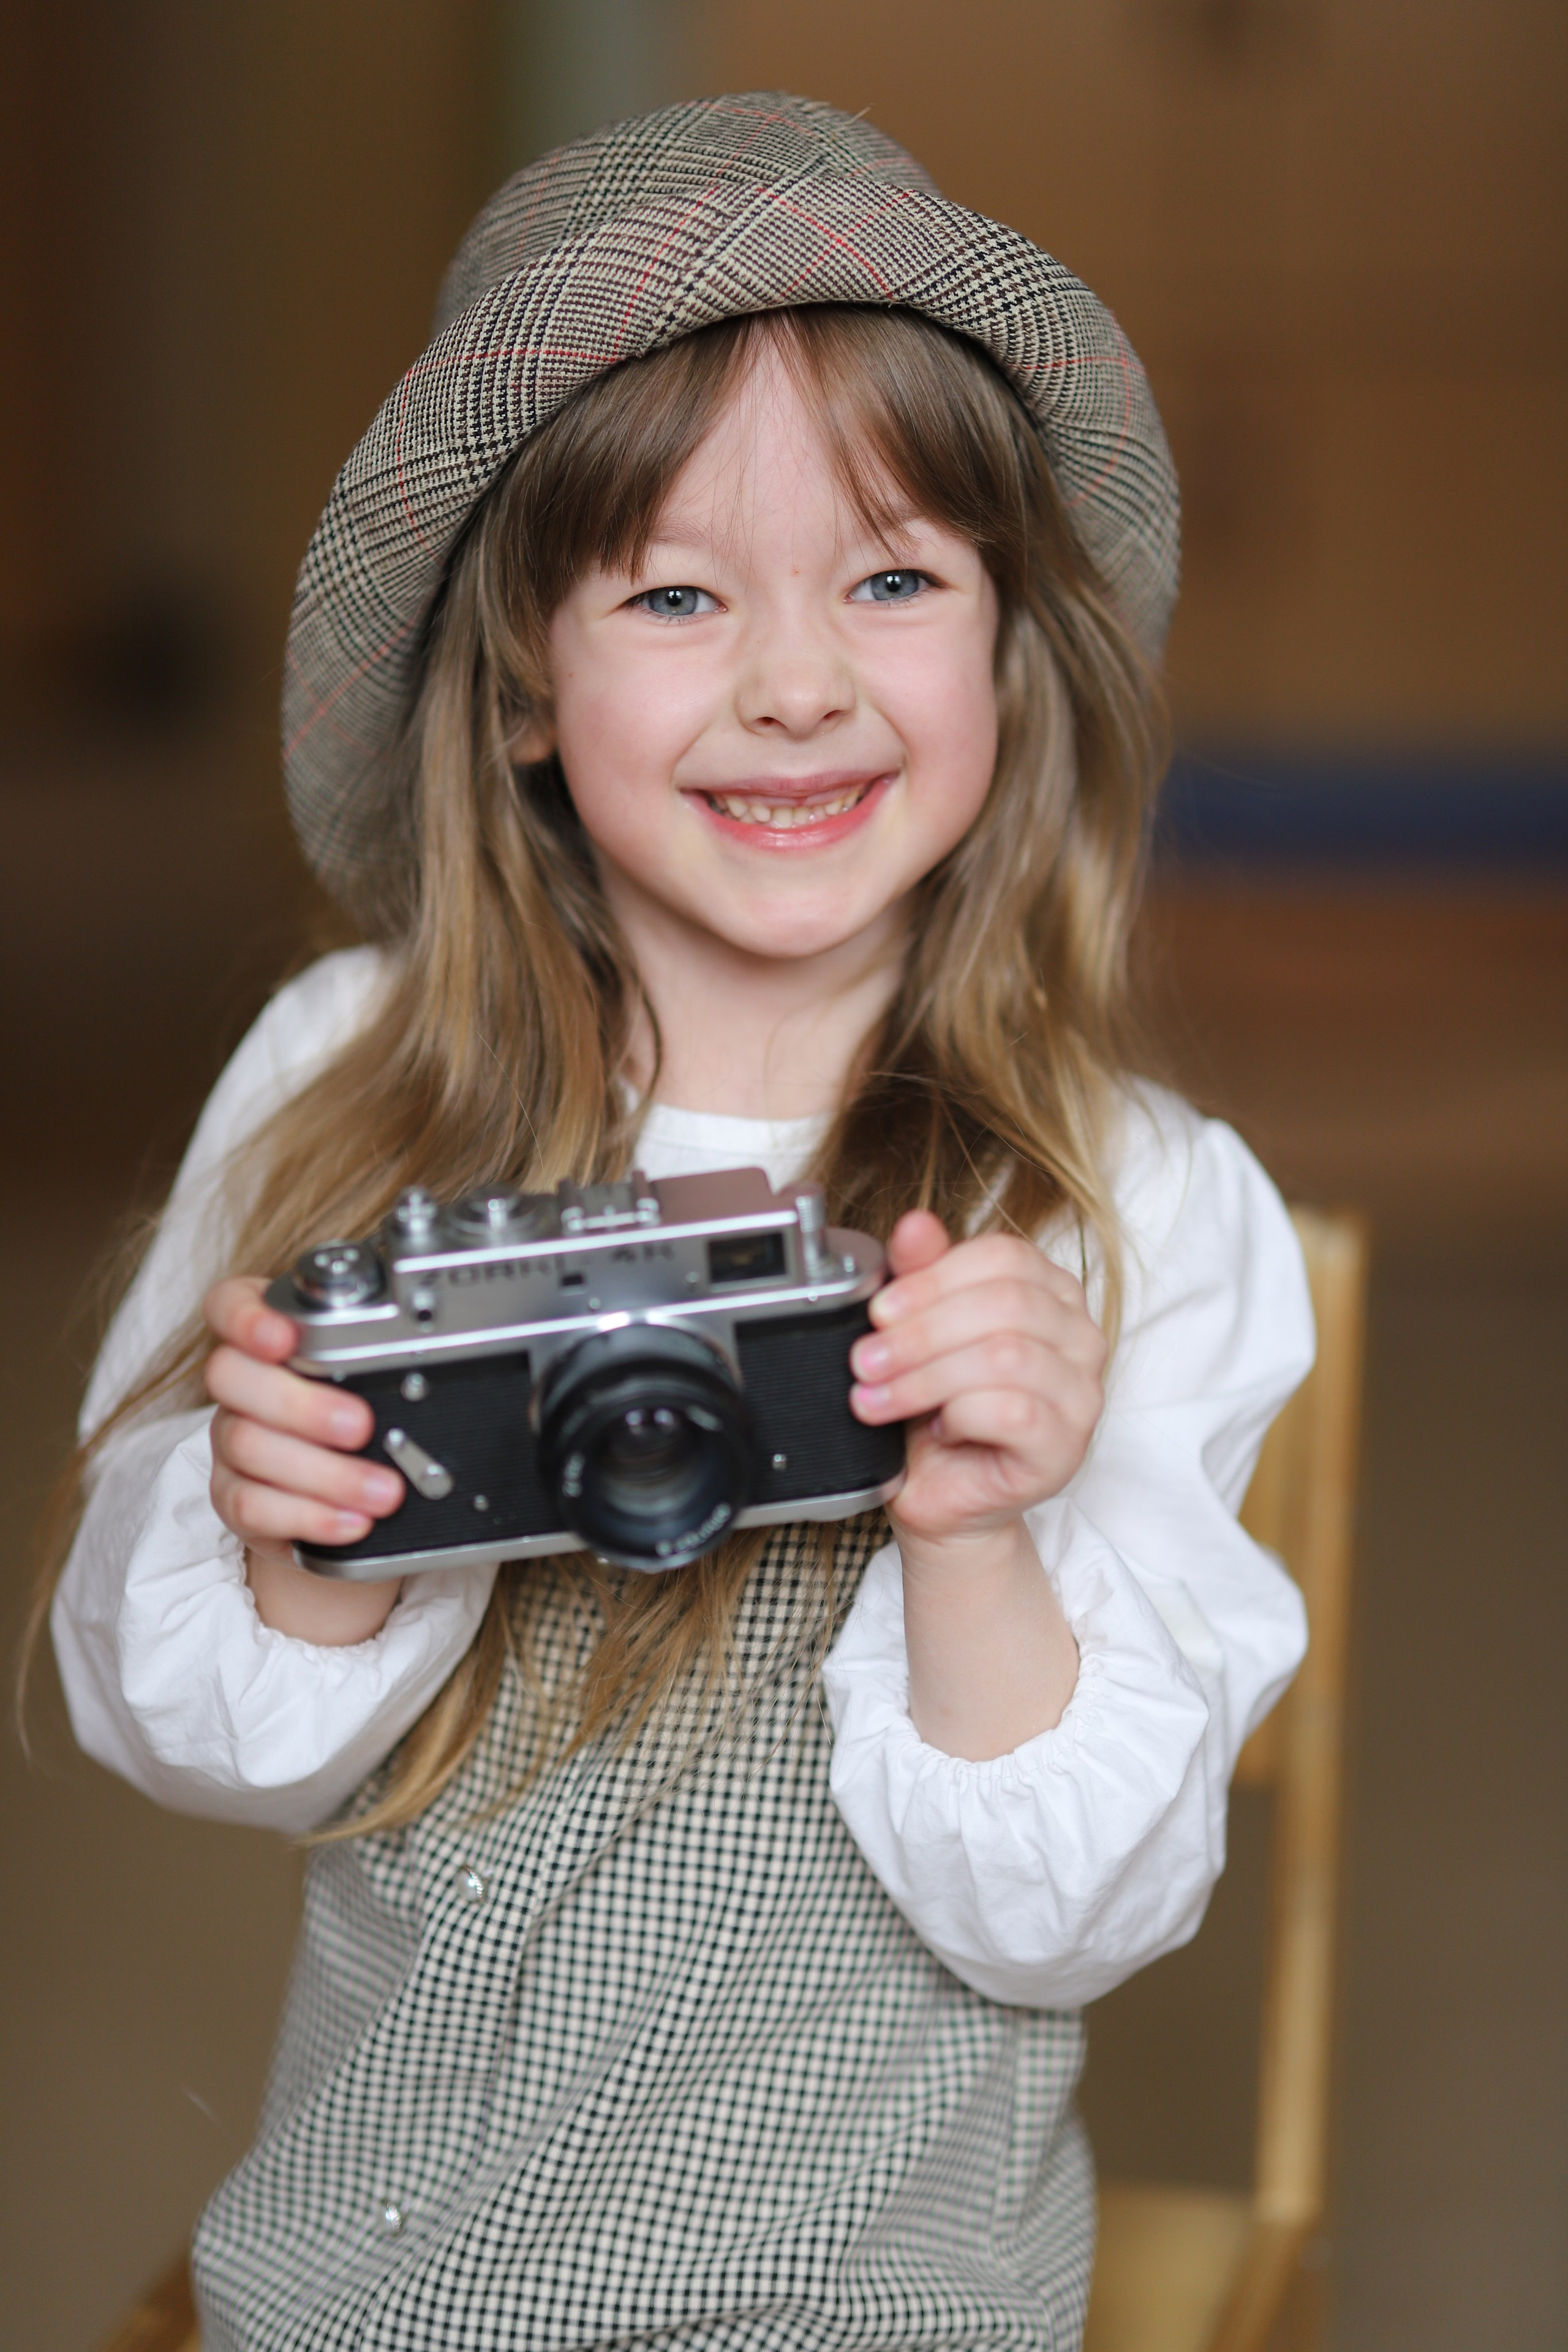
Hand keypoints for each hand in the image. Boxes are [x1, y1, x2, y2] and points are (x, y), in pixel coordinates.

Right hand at [203, 1277, 404, 1641]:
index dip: (246, 1317)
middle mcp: (240, 1385)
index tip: (283, 1337)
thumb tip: (440, 1355)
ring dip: (325, 1472)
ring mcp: (230, 1440)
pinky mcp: (233, 1497)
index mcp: (266, 1338)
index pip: (230, 1305)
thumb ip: (380, 1354)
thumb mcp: (373, 1373)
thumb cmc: (363, 1412)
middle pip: (230, 1376)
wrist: (343, 1490)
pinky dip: (309, 1516)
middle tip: (362, 1426)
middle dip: (300, 1403)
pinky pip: (252, 1506)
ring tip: (384, 1491)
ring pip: (247, 1444)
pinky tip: (353, 1521)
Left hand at [847, 1213, 1097, 1754]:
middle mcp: (1079, 1336)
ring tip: (876, 1397)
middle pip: (1005, 1303)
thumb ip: (921, 1276)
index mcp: (1050, 1292)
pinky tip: (933, 1428)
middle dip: (920, 1331)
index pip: (1004, 1256)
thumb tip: (914, 1224)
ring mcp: (1082, 1393)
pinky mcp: (1067, 1446)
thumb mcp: (919, 1334)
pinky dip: (958, 1414)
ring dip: (924, 1375)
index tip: (879, 1308)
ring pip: (1005, 1355)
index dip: (931, 1278)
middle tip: (865, 1359)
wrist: (942, 1496)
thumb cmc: (935, 1411)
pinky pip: (1012, 1410)